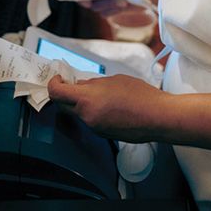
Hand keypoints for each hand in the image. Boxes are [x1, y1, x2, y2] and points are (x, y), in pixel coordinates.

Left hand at [47, 74, 164, 142]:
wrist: (157, 117)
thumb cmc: (140, 95)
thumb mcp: (113, 80)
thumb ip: (93, 83)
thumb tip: (81, 84)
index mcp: (87, 100)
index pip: (56, 93)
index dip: (53, 83)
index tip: (58, 77)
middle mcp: (87, 116)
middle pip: (63, 105)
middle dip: (64, 93)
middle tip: (72, 82)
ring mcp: (94, 128)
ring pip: (77, 113)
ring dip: (80, 102)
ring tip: (97, 92)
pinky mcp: (103, 134)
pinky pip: (90, 120)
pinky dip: (91, 111)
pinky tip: (107, 104)